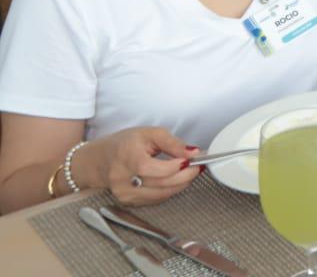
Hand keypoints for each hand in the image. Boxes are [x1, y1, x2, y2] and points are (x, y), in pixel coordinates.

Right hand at [78, 128, 200, 205]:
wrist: (98, 161)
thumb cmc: (123, 144)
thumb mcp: (149, 134)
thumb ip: (172, 143)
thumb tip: (193, 152)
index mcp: (128, 159)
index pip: (157, 169)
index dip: (179, 166)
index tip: (193, 159)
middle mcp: (124, 180)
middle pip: (162, 184)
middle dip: (185, 176)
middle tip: (197, 167)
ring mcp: (125, 194)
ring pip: (161, 194)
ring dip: (180, 184)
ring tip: (188, 172)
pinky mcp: (128, 202)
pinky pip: (156, 199)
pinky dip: (169, 190)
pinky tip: (174, 180)